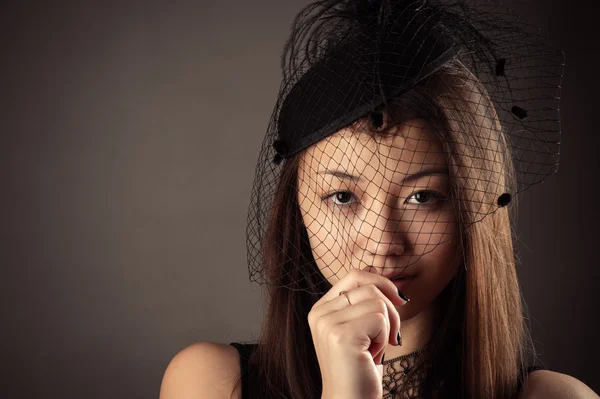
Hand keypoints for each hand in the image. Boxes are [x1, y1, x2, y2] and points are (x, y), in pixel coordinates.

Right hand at [308, 269, 407, 398]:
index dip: (381, 282)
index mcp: (321, 309)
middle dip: (390, 309)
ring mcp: (328, 323)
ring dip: (387, 327)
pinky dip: (384, 338)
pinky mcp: (342, 335)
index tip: (399, 300)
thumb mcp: (359, 328)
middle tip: (390, 336)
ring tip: (375, 349)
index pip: (354, 276)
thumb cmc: (360, 368)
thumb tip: (383, 273)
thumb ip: (363, 302)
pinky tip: (373, 355)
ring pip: (378, 302)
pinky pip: (380, 318)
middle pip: (369, 287)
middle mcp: (319, 313)